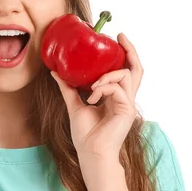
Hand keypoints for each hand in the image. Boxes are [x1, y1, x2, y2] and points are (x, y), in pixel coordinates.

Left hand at [51, 32, 142, 162]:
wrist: (91, 153)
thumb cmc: (85, 135)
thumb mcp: (74, 105)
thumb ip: (68, 89)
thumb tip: (55, 72)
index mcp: (116, 97)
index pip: (126, 71)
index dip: (124, 54)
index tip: (116, 39)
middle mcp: (125, 98)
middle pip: (136, 69)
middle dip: (130, 50)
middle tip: (120, 37)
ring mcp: (128, 104)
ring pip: (126, 74)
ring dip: (106, 75)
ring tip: (92, 88)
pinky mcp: (127, 110)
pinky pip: (117, 88)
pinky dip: (103, 88)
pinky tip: (92, 99)